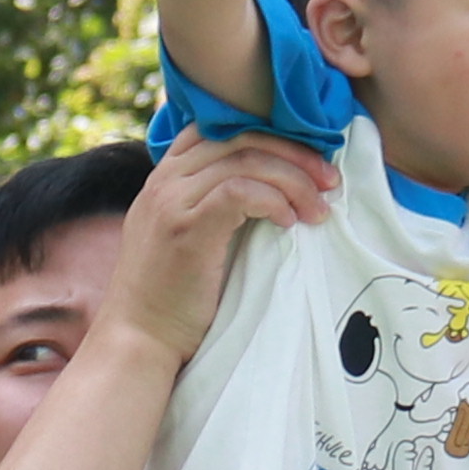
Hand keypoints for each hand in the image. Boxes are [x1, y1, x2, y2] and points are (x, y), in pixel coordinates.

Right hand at [104, 130, 337, 362]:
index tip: (308, 161)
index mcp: (166, 178)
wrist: (139, 341)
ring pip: (245, 161)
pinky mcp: (185, 228)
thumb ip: (216, 208)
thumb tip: (277, 194)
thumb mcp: (190, 239)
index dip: (271, 135)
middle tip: (329, 181)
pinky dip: (273, 201)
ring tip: (318, 209)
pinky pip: (239, 192)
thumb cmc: (172, 300)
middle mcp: (164, 181)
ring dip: (293, 181)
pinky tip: (288, 222)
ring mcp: (171, 201)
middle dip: (295, 154)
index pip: (219, 129)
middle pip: (241, 138)